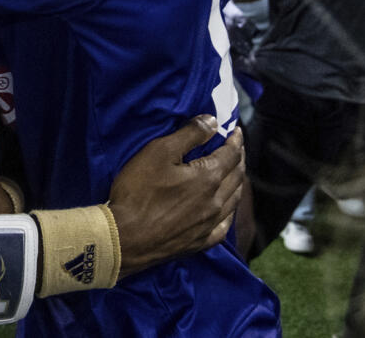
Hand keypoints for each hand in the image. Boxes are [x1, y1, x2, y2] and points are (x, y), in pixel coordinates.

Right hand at [109, 116, 243, 277]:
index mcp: (208, 177)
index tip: (236, 130)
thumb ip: (189, 135)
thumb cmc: (139, 190)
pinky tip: (225, 211)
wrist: (126, 238)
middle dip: (238, 159)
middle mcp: (215, 201)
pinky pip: (224, 226)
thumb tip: (213, 122)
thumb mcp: (159, 152)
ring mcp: (209, 224)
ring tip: (235, 173)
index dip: (235, 141)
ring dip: (237, 183)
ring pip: (233, 200)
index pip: (230, 155)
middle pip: (236, 177)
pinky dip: (228, 212)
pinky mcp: (200, 242)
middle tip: (237, 148)